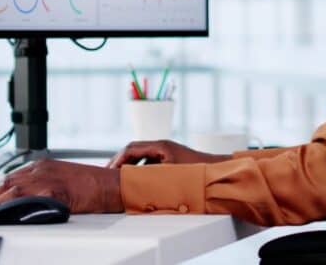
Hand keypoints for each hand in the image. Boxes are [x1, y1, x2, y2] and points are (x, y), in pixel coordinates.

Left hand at [0, 159, 122, 215]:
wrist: (112, 185)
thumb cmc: (92, 184)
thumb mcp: (63, 179)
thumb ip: (44, 185)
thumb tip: (26, 199)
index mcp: (43, 165)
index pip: (11, 176)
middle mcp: (42, 168)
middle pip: (7, 181)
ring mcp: (48, 178)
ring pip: (13, 190)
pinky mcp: (55, 191)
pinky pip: (28, 200)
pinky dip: (13, 207)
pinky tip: (4, 214)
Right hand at [106, 139, 227, 168]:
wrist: (217, 172)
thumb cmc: (196, 172)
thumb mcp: (169, 173)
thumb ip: (149, 174)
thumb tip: (132, 179)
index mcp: (160, 145)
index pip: (131, 148)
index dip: (118, 159)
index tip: (109, 170)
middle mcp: (162, 145)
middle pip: (134, 150)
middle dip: (120, 161)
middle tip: (108, 172)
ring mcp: (166, 151)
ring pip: (141, 155)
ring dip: (130, 164)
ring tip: (119, 176)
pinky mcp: (171, 158)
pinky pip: (149, 160)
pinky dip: (140, 167)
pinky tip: (136, 179)